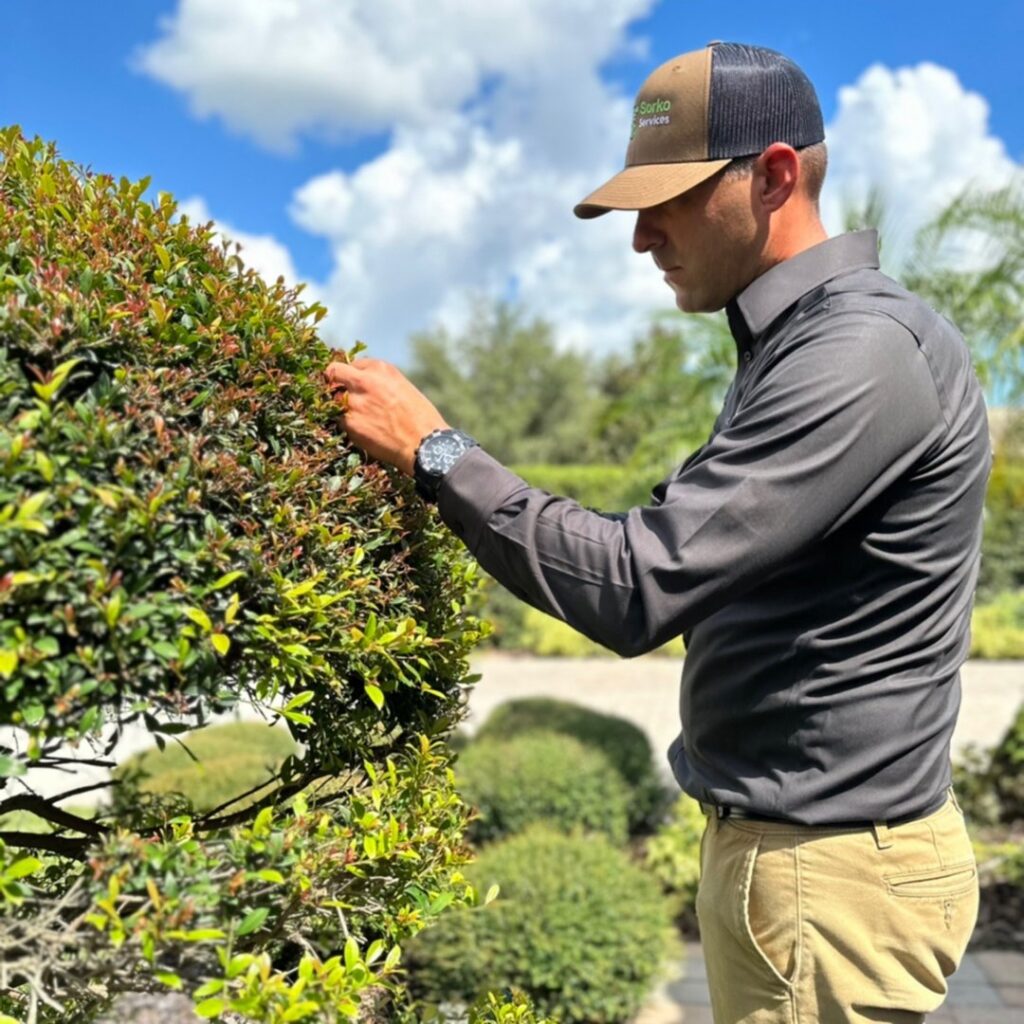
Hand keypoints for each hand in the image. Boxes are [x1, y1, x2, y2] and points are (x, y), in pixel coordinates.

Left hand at [324, 356, 448, 476]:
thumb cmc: (421, 419)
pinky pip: (339, 420)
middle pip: (334, 371)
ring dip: (341, 406)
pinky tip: (364, 431)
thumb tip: (367, 386)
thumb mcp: (404, 388)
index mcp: (381, 369)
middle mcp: (364, 381)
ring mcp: (354, 402)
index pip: (354, 364)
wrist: (424, 444)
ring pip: (333, 399)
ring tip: (358, 418)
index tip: (356, 386)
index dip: (354, 376)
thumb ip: (382, 382)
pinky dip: (347, 425)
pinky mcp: (349, 423)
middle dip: (335, 381)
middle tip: (340, 393)